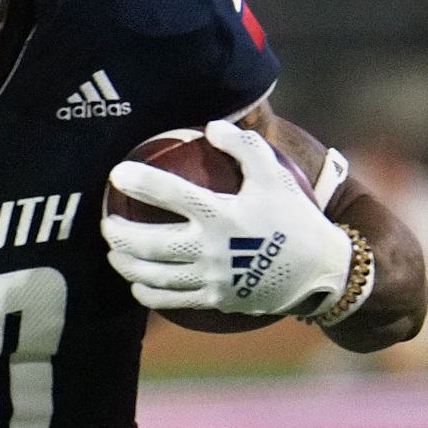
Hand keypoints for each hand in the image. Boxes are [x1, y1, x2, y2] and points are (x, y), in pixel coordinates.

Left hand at [102, 119, 351, 316]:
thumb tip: (212, 126)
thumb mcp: (276, 176)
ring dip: (126, 264)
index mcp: (225, 215)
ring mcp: (213, 279)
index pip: (173, 194)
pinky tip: (136, 282)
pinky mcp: (215, 300)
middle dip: (118, 234)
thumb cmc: (294, 217)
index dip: (141, 182)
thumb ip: (246, 147)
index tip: (116, 174)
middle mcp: (214, 249)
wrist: (322, 270)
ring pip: (154, 275)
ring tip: (112, 252)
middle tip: (105, 224)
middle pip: (150, 243)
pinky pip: (170, 301)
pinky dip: (146, 292)